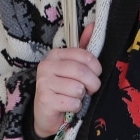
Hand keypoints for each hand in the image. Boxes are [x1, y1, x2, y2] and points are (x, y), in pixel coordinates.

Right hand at [32, 23, 98, 138]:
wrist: (47, 115)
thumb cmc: (64, 89)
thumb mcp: (75, 67)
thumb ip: (84, 48)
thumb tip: (93, 25)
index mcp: (56, 54)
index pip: (85, 55)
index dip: (96, 68)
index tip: (95, 74)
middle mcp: (47, 65)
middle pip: (82, 72)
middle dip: (92, 84)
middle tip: (90, 90)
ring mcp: (43, 83)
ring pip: (78, 89)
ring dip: (82, 97)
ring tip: (75, 97)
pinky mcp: (44, 100)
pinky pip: (72, 103)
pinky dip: (75, 107)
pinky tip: (68, 107)